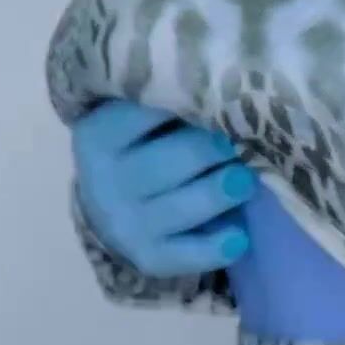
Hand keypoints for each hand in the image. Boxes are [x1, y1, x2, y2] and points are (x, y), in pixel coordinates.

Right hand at [72, 99, 255, 276]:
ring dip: (223, 191)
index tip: (221, 93)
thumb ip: (169, 99)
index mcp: (99, 133)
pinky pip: (190, 254)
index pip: (149, 110)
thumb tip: (224, 86)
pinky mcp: (149, 257)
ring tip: (245, 179)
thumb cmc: (140, 145)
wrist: (110, 204)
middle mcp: (104, 180)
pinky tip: (240, 234)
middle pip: (174, 159)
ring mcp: (125, 223)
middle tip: (244, 138)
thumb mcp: (136, 116)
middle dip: (216, 148)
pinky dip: (220, 245)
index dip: (192, 100)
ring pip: (185, 206)